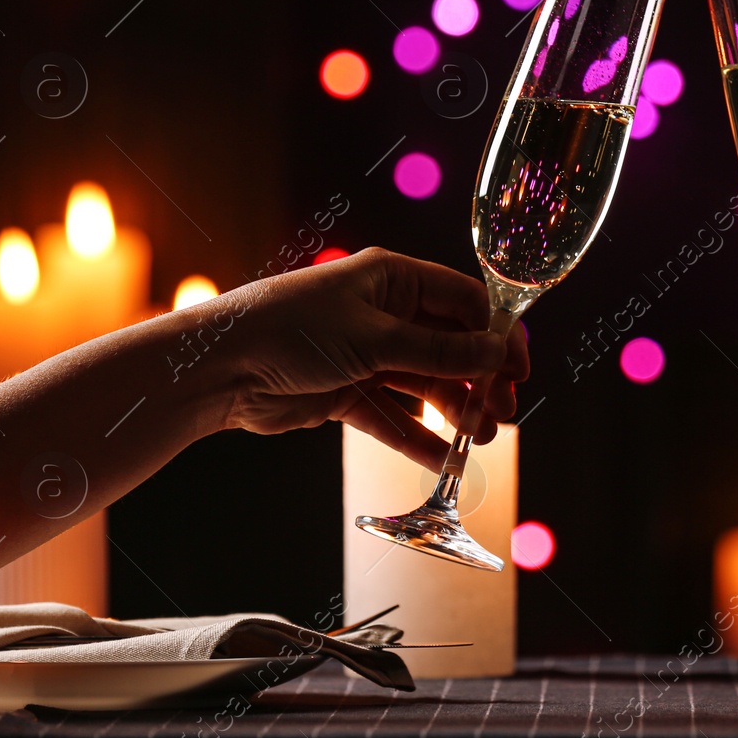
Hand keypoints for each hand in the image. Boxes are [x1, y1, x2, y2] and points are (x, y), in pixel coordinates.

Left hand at [214, 248, 527, 469]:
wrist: (218, 367)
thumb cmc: (292, 331)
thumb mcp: (375, 340)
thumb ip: (440, 352)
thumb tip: (497, 353)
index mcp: (393, 278)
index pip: (464, 301)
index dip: (497, 334)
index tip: (519, 370)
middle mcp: (383, 312)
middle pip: (449, 346)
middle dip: (479, 379)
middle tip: (502, 412)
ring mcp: (364, 353)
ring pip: (424, 383)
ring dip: (453, 410)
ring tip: (479, 439)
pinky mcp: (344, 391)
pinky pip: (392, 414)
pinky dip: (416, 435)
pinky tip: (443, 458)